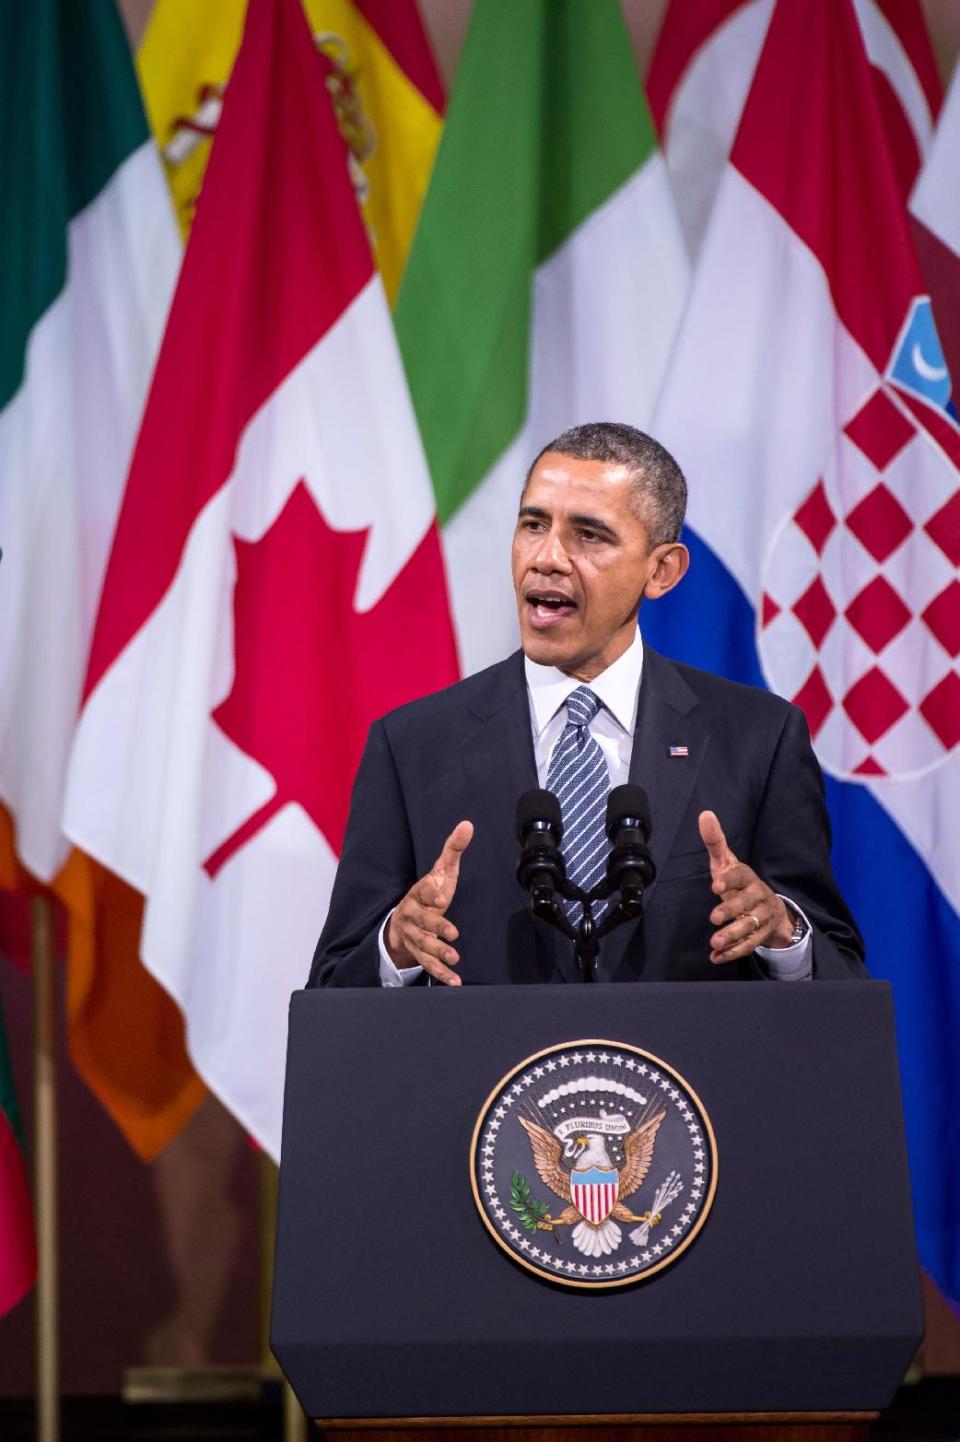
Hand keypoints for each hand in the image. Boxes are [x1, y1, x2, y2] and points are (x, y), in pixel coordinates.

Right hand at [386, 821, 473, 984]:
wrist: (403, 920)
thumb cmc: (430, 892)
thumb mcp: (440, 871)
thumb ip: (453, 850)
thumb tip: (467, 824)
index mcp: (418, 893)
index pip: (422, 891)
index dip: (431, 893)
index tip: (442, 896)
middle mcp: (412, 915)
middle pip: (422, 922)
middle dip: (436, 926)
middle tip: (453, 933)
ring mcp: (413, 936)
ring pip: (423, 946)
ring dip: (438, 953)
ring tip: (455, 958)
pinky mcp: (417, 954)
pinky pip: (427, 965)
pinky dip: (441, 974)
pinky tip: (455, 981)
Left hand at [698, 810, 793, 963]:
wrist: (772, 909)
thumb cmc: (741, 883)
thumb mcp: (727, 862)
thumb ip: (715, 841)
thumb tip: (704, 814)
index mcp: (747, 877)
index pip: (741, 875)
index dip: (729, 879)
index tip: (715, 885)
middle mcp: (757, 897)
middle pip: (746, 904)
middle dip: (731, 910)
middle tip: (713, 917)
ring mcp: (761, 918)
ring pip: (749, 927)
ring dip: (732, 936)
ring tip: (714, 943)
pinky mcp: (761, 936)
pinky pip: (749, 946)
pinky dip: (732, 953)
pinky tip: (716, 957)